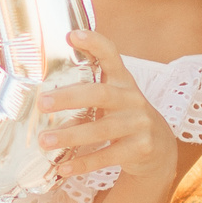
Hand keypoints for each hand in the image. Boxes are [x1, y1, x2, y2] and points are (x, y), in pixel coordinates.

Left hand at [39, 31, 175, 184]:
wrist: (160, 149)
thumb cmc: (124, 117)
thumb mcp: (114, 97)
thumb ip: (88, 89)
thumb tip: (41, 93)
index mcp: (123, 81)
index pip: (111, 55)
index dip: (94, 43)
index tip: (72, 35)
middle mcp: (132, 99)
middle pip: (100, 94)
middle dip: (69, 97)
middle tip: (42, 103)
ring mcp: (139, 124)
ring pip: (101, 130)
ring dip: (70, 136)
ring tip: (44, 141)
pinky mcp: (141, 148)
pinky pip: (107, 156)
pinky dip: (83, 163)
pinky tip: (62, 168)